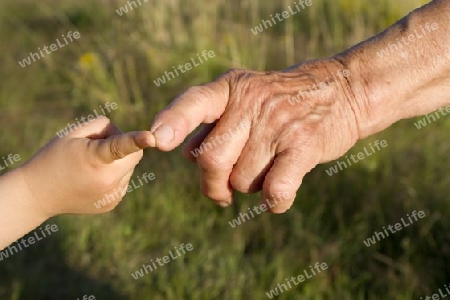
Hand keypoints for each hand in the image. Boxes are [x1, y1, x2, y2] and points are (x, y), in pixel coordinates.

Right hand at [19, 116, 153, 216]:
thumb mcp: (73, 133)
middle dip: (124, 147)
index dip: (137, 140)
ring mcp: (112, 195)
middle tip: (97, 148)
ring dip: (117, 162)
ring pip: (129, 168)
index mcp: (95, 159)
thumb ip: (103, 126)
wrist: (37, 194)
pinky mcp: (112, 203)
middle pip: (135, 155)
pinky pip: (123, 180)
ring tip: (89, 167)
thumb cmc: (54, 157)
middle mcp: (107, 181)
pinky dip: (113, 175)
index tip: (151, 137)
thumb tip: (127, 137)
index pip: (120, 146)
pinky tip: (92, 179)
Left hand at [150, 59, 365, 212]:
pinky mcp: (304, 145)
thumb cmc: (282, 102)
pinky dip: (274, 202)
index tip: (157, 139)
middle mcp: (251, 102)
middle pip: (210, 160)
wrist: (340, 92)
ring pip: (242, 181)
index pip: (193, 102)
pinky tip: (277, 199)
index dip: (173, 121)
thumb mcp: (244, 97)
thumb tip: (184, 154)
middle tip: (221, 193)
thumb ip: (211, 122)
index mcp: (231, 88)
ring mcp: (278, 123)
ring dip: (249, 186)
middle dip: (212, 186)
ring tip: (267, 167)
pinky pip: (275, 189)